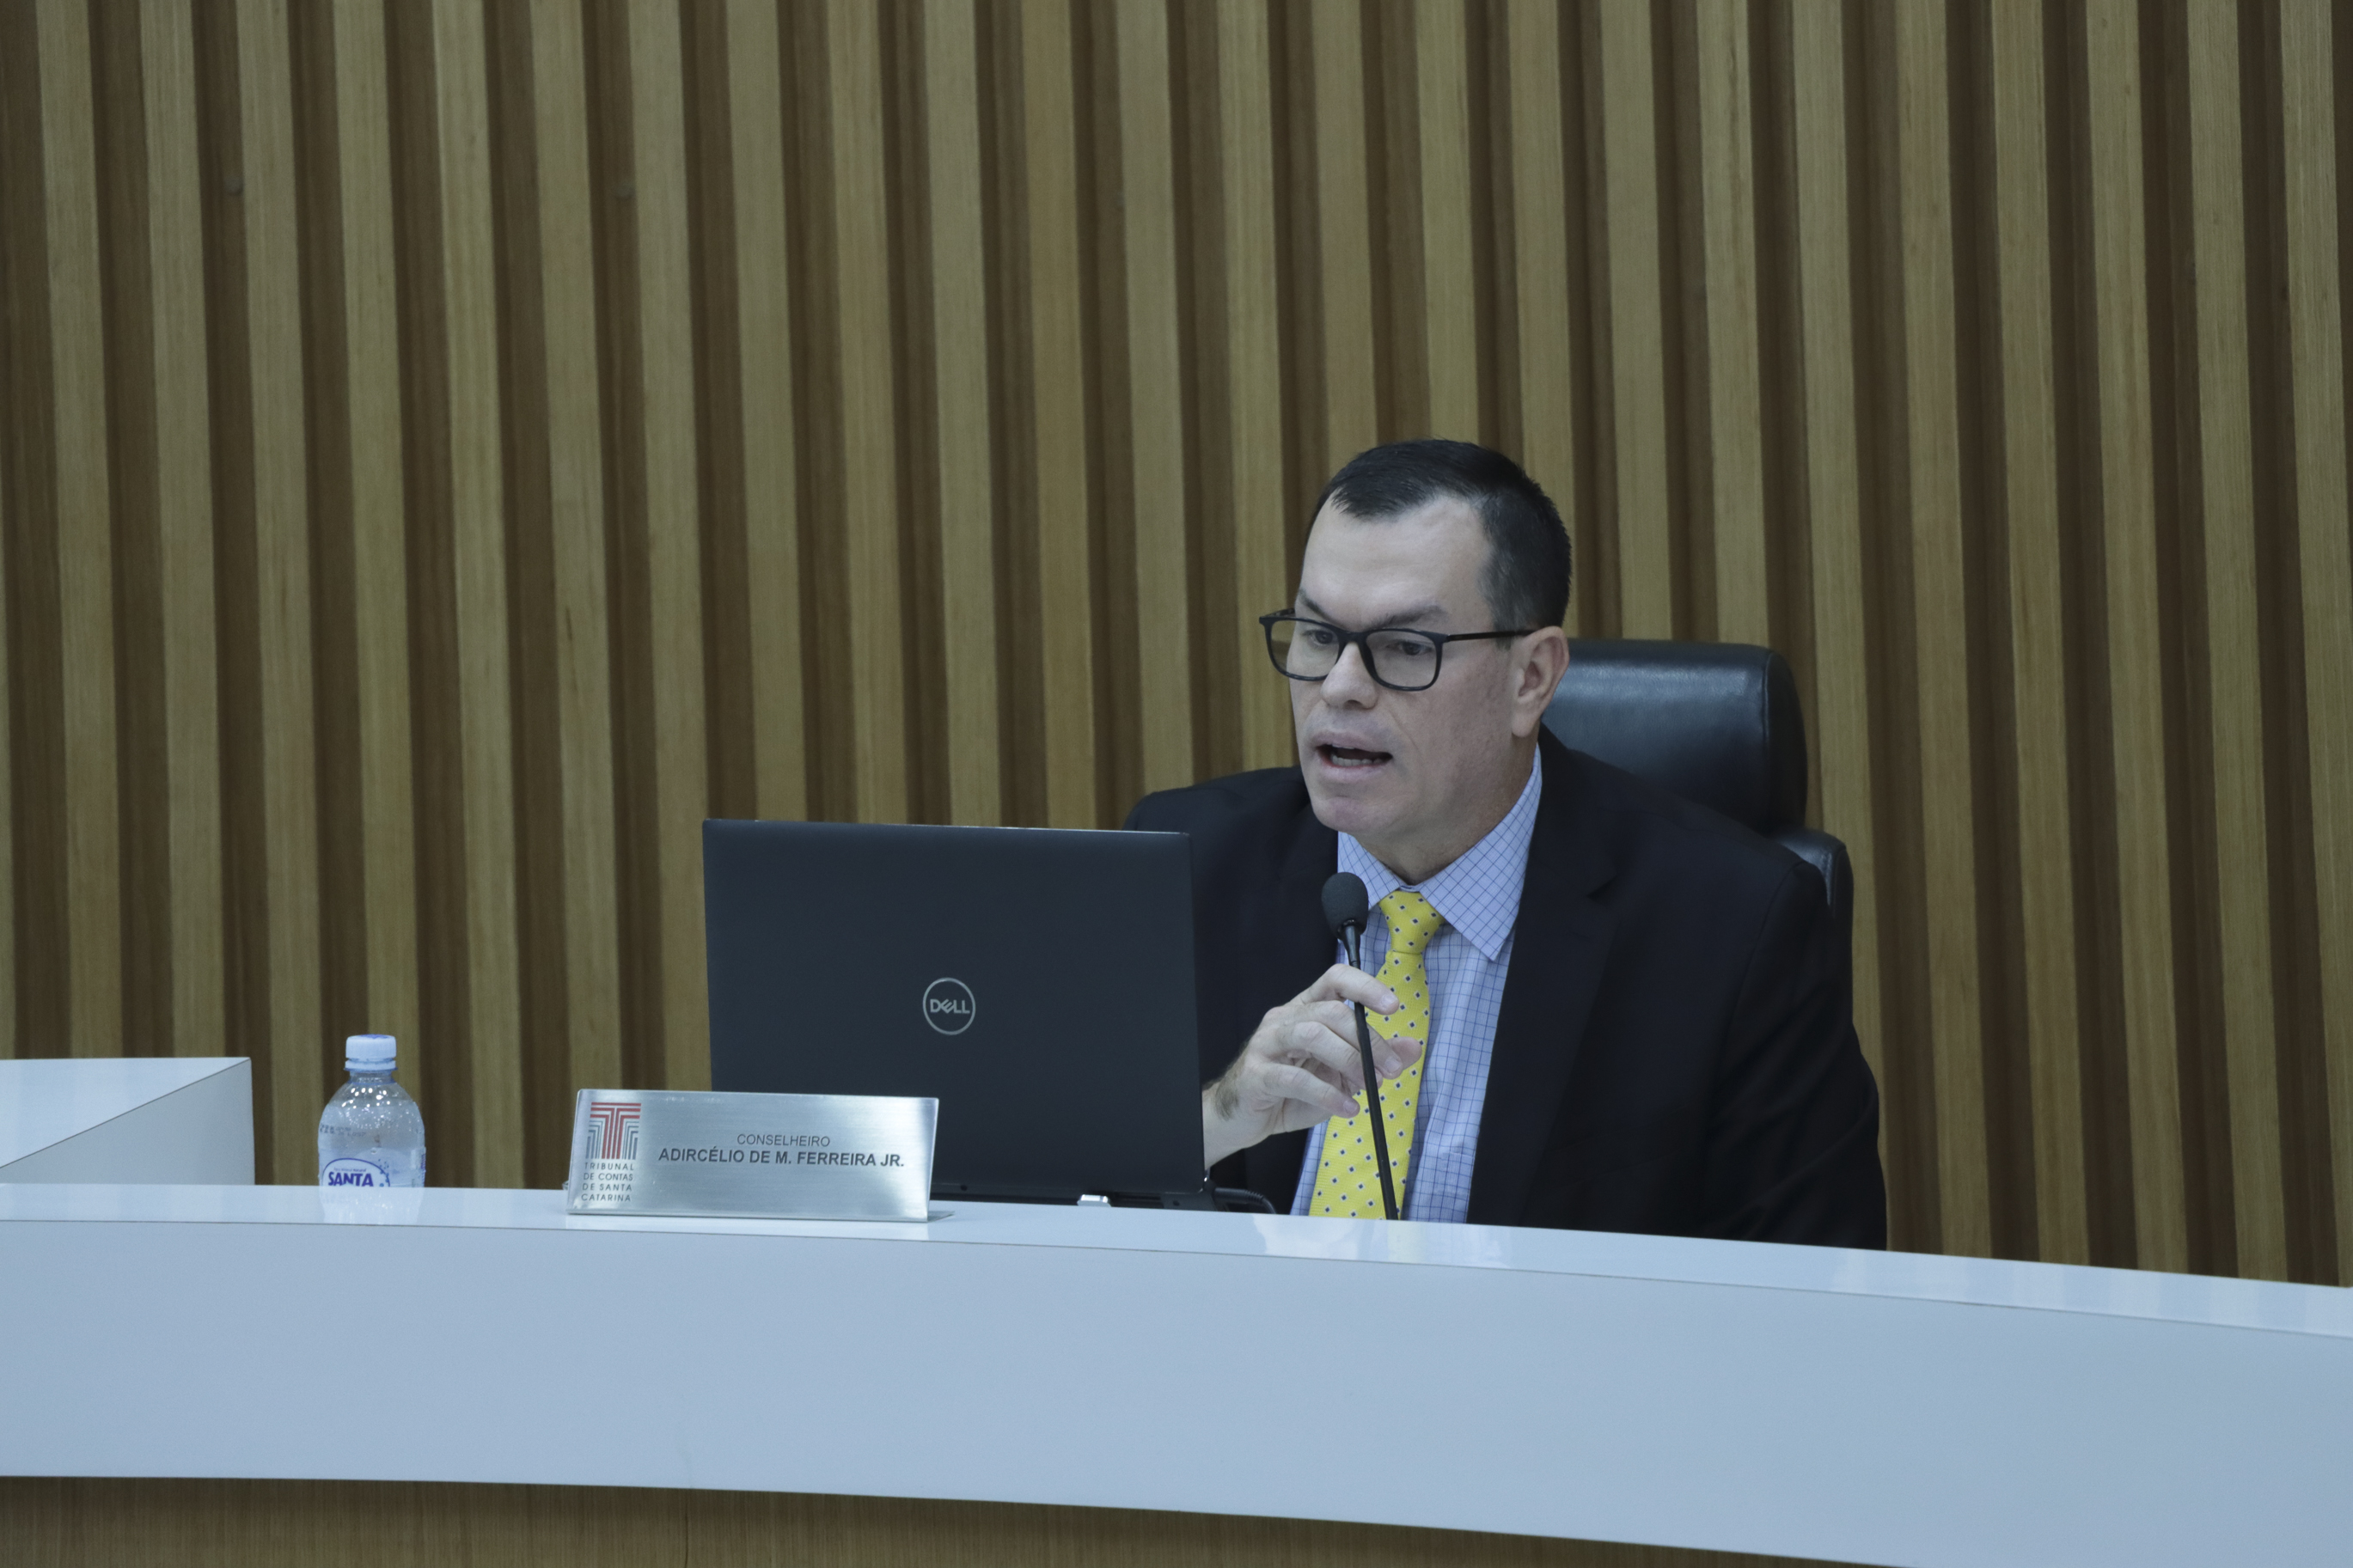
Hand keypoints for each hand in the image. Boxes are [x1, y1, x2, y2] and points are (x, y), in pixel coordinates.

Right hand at [1201, 964, 1424, 1168]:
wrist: (1244, 1118)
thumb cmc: (1292, 1092)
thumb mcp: (1342, 1075)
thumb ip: (1375, 1058)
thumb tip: (1412, 1048)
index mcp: (1306, 1010)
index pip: (1334, 979)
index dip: (1364, 986)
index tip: (1393, 1007)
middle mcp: (1286, 1019)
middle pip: (1331, 1011)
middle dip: (1368, 1041)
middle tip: (1389, 1070)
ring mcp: (1267, 1044)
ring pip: (1312, 1035)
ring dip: (1349, 1060)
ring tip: (1369, 1086)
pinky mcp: (1257, 1074)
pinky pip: (1295, 1078)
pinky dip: (1327, 1094)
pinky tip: (1347, 1107)